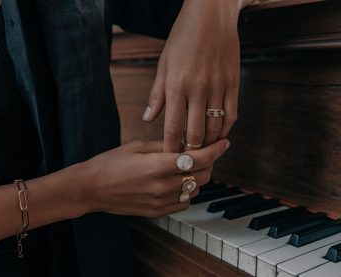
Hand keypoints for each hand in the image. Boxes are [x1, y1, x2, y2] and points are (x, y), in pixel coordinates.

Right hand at [80, 139, 228, 217]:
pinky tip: (177, 183)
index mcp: (157, 165)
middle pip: (202, 176)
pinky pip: (184, 203)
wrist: (91, 188)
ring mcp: (160, 202)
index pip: (198, 159)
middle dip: (208, 163)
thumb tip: (186, 143)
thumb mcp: (137, 146)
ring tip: (187, 168)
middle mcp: (162, 186)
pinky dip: (187, 192)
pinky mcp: (156, 212)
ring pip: (195, 190)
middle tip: (204, 153)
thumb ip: (164, 146)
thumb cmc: (110, 163)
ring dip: (197, 178)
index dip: (216, 150)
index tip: (224, 143)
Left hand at [143, 0, 249, 151]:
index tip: (168, 161)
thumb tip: (147, 119)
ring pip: (215, 127)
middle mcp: (198, 89)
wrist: (211, 15)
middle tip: (186, 160)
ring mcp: (218, 86)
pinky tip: (218, 135)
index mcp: (176, 85)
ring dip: (208, 143)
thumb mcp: (164, 65)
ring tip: (201, 150)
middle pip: (195, 132)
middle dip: (190, 151)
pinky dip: (225, 129)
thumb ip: (157, 95)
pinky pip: (232, 114)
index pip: (172, 126)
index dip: (170, 147)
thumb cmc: (182, 39)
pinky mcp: (234, 83)